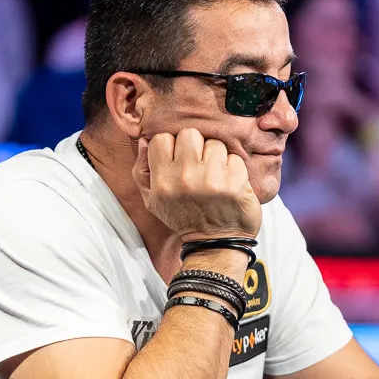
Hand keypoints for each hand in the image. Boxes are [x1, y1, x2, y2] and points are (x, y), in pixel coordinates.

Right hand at [132, 128, 261, 241]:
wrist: (215, 244)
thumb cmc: (183, 217)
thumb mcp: (153, 200)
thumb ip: (143, 170)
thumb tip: (144, 140)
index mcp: (162, 182)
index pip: (161, 139)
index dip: (172, 146)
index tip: (179, 160)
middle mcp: (185, 178)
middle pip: (189, 134)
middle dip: (196, 147)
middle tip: (200, 166)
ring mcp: (211, 179)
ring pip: (214, 144)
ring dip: (217, 157)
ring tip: (215, 176)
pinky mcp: (235, 182)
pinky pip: (234, 158)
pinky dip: (234, 169)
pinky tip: (229, 184)